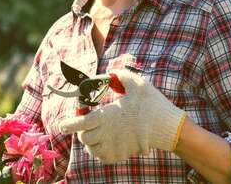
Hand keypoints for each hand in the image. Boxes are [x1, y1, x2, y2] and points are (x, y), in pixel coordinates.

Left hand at [58, 69, 185, 163]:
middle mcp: (108, 133)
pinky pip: (102, 157)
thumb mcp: (137, 83)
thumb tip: (108, 73)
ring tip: (96, 131)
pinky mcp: (121, 155)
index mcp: (108, 115)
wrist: (168, 127)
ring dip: (89, 140)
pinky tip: (104, 142)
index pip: (80, 123)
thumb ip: (119, 75)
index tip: (62, 124)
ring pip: (91, 148)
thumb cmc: (152, 104)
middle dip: (81, 129)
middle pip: (83, 137)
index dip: (68, 124)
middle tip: (86, 122)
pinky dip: (99, 151)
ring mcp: (114, 146)